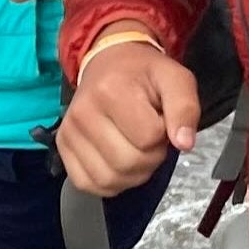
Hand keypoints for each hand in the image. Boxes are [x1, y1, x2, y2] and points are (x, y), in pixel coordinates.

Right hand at [54, 35, 197, 195]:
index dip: (163, 134)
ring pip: (110, 179)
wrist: (110, 64)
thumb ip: (185, 108)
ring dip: (133, 173)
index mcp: (110, 90)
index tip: (158, 119)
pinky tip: (118, 161)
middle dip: (150, 156)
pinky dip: (111, 182)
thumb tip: (184, 144)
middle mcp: (82, 113)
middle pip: (128, 162)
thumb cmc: (143, 74)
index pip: (148, 138)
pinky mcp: (63, 149)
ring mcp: (69, 133)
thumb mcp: (175, 79)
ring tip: (135, 148)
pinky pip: (90, 184)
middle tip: (149, 137)